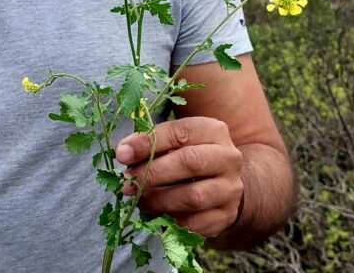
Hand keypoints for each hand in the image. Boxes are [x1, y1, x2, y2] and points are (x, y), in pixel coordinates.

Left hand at [116, 116, 243, 237]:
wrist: (222, 183)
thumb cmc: (190, 156)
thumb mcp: (175, 142)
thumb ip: (151, 144)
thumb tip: (124, 153)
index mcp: (214, 131)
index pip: (180, 132)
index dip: (148, 143)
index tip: (123, 154)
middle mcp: (228, 157)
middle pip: (190, 162)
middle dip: (152, 173)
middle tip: (128, 182)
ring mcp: (230, 188)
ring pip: (193, 197)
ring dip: (159, 200)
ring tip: (139, 200)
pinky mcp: (227, 215)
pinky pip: (195, 223)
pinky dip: (171, 220)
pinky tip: (158, 214)